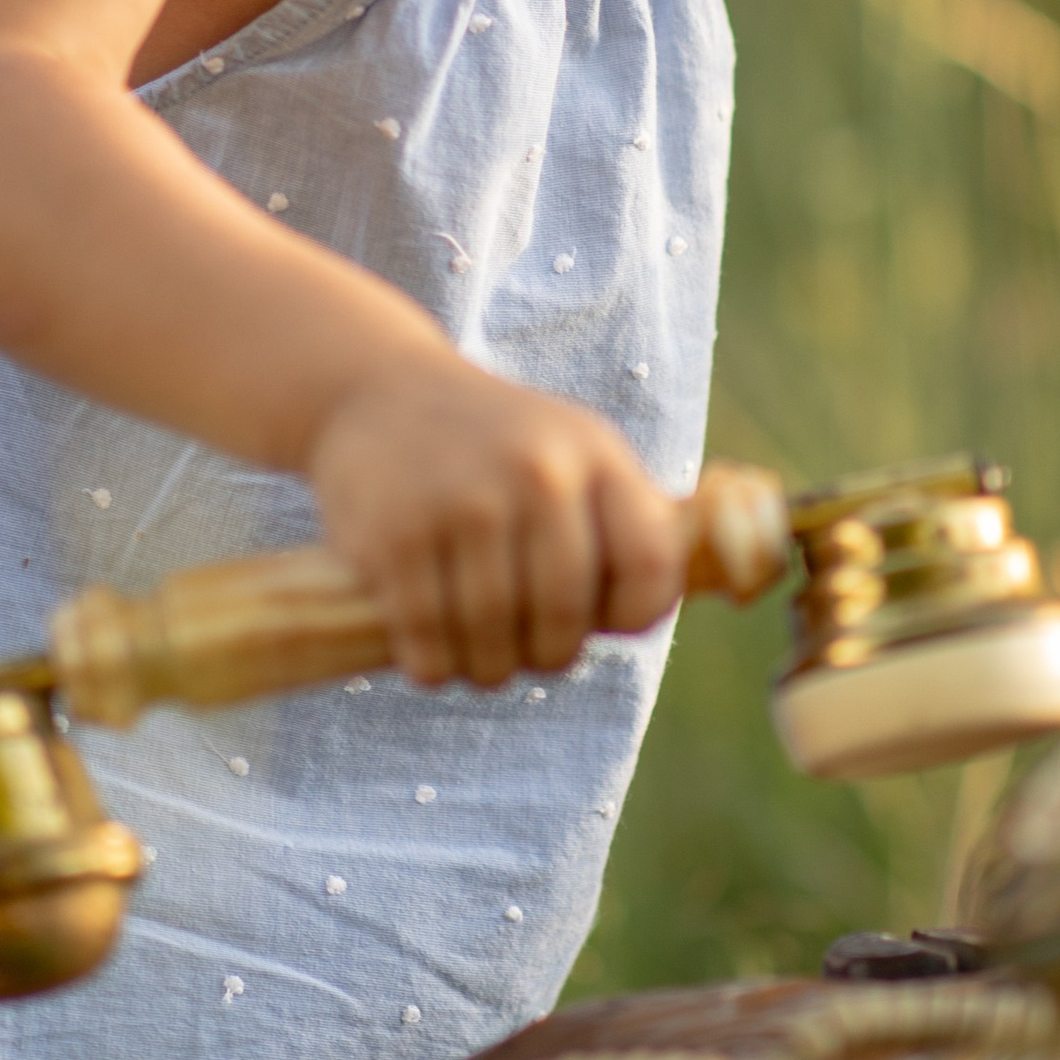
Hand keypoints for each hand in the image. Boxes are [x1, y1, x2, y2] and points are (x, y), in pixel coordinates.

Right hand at [304, 356, 688, 690]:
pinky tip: (436, 655)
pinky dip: (434, 667)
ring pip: (494, 640)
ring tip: (483, 659)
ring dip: (489, 670)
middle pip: (565, 618)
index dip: (636, 615)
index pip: (651, 566)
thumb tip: (679, 598)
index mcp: (595, 456)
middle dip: (550, 656)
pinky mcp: (394, 537)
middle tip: (532, 655)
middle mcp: (536, 475)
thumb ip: (624, 517)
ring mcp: (463, 505)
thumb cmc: (495, 443)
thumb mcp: (574, 449)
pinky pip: (428, 641)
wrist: (380, 389)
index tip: (604, 623)